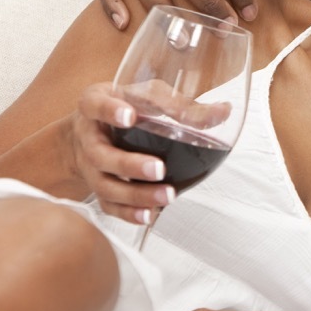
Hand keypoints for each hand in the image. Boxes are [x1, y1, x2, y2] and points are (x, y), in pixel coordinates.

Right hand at [71, 83, 173, 223]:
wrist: (91, 131)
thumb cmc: (126, 106)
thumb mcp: (147, 95)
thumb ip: (181, 104)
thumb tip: (223, 111)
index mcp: (95, 104)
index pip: (95, 105)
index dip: (110, 111)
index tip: (130, 116)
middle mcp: (88, 137)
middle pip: (101, 155)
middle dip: (130, 165)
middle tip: (159, 169)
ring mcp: (90, 167)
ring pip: (106, 186)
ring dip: (136, 195)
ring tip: (167, 196)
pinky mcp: (97, 189)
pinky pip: (109, 206)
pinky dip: (129, 213)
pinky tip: (150, 215)